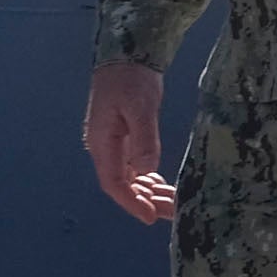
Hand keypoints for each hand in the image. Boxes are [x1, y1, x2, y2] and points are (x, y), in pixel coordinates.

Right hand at [83, 58, 175, 223]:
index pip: (115, 183)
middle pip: (124, 185)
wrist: (125, 58)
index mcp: (103, 143)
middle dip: (146, 202)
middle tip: (173, 214)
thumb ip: (144, 139)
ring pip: (130, 179)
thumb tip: (147, 170)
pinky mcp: (124, 139)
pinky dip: (148, 180)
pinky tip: (163, 187)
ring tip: (174, 205)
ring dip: (149, 193)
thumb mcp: (141, 107)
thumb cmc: (131, 80)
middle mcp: (105, 148)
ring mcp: (113, 145)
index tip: (149, 217)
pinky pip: (134, 167)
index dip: (131, 203)